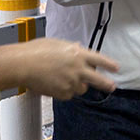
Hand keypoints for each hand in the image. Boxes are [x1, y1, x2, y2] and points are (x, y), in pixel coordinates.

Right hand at [0, 39, 118, 98]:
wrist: (23, 64)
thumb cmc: (36, 51)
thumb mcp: (58, 44)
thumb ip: (71, 49)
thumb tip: (78, 48)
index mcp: (78, 54)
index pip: (100, 60)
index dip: (109, 64)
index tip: (116, 68)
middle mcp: (78, 68)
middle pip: (99, 79)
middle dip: (107, 84)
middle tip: (112, 86)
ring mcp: (71, 81)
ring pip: (82, 88)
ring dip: (78, 86)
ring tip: (64, 79)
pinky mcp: (63, 93)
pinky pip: (69, 95)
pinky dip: (65, 92)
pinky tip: (55, 84)